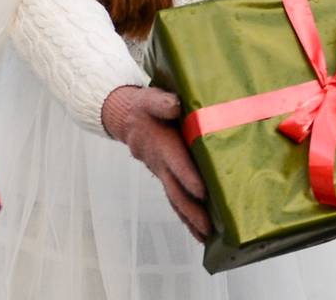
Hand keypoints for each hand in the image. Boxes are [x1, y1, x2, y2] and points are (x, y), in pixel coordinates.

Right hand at [102, 85, 211, 240]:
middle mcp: (161, 164)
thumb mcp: (150, 98)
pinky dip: (185, 216)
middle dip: (192, 211)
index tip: (202, 191)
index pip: (176, 163)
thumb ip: (162, 102)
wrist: (126, 118)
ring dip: (190, 220)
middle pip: (176, 192)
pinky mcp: (166, 177)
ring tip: (207, 237)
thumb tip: (174, 106)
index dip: (188, 177)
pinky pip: (175, 199)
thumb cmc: (144, 108)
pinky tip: (198, 230)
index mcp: (161, 145)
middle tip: (208, 228)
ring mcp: (162, 174)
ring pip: (176, 200)